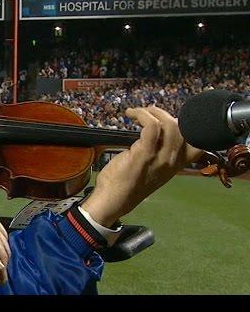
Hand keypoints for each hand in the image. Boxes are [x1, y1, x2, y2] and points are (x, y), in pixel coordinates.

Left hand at [81, 106, 202, 226]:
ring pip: (169, 125)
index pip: (199, 143)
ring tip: (138, 112)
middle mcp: (173, 162)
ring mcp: (160, 158)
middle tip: (148, 113)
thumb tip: (160, 130)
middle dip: (164, 114)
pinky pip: (151, 126)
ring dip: (152, 112)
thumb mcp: (153, 168)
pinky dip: (142, 114)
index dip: (187, 126)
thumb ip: (160, 152)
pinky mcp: (144, 154)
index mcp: (177, 165)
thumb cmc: (129, 182)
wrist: (113, 200)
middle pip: (182, 128)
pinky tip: (131, 114)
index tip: (168, 119)